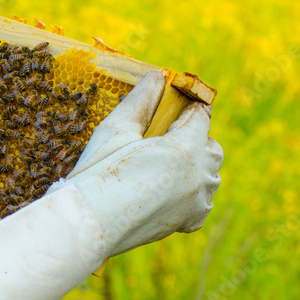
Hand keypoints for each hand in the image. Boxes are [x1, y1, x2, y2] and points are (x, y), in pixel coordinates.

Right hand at [47, 70, 223, 256]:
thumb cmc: (98, 173)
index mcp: (186, 148)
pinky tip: (165, 189)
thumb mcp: (116, 129)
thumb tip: (156, 77)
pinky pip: (201, 200)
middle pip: (211, 146)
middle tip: (162, 137)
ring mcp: (197, 201)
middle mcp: (200, 175)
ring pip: (209, 175)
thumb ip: (141, 101)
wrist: (88, 222)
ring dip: (193, 165)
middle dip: (193, 137)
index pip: (201, 116)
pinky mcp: (189, 221)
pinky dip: (190, 192)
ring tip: (161, 164)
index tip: (172, 107)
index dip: (187, 109)